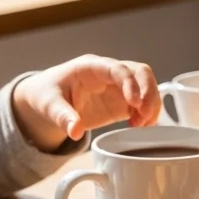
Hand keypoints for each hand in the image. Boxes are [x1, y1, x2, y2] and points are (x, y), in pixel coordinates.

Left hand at [11, 55, 161, 151]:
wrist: (47, 99)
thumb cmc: (47, 94)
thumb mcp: (49, 105)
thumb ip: (63, 116)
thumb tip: (74, 132)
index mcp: (91, 67)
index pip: (118, 68)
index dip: (130, 83)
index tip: (134, 102)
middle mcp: (109, 74)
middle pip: (140, 73)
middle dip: (148, 93)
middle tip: (145, 115)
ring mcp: (118, 87)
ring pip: (147, 86)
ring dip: (151, 105)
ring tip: (142, 125)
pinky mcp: (122, 102)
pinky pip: (143, 103)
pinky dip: (148, 115)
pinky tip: (141, 127)